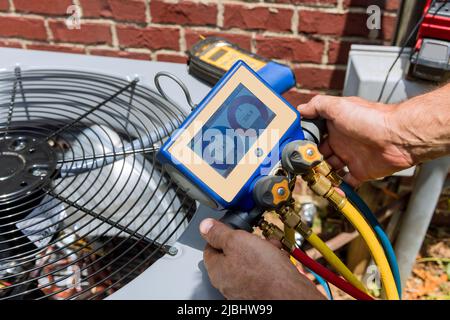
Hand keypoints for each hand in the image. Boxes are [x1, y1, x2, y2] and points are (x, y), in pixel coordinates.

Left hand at [199, 218, 324, 299]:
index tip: (230, 228)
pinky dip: (269, 261)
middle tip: (255, 238)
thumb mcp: (237, 241)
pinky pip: (262, 270)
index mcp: (217, 271)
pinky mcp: (261, 290)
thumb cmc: (265, 272)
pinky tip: (278, 257)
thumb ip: (219, 233)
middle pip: (232, 253)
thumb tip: (205, 226)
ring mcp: (245, 288)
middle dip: (246, 241)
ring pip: (249, 260)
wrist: (291, 293)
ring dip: (261, 250)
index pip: (210, 247)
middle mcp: (228, 282)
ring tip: (271, 247)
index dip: (220, 234)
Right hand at [298, 95, 413, 185]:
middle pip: (320, 155)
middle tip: (303, 168)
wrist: (397, 136)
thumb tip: (301, 109)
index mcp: (335, 127)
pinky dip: (339, 188)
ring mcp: (351, 157)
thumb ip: (317, 105)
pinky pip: (347, 182)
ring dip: (322, 176)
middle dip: (311, 162)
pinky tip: (331, 190)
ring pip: (331, 170)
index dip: (306, 143)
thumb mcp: (338, 106)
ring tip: (313, 180)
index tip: (296, 151)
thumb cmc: (371, 118)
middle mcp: (342, 142)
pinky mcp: (361, 171)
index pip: (315, 136)